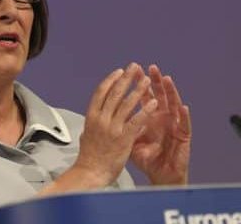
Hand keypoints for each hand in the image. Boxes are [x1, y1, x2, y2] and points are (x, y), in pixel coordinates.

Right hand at [73, 63, 157, 187]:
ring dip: (138, 90)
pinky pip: (137, 120)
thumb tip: (90, 120)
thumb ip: (91, 126)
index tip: (119, 72)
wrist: (90, 172)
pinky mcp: (123, 138)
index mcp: (91, 116)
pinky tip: (153, 103)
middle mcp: (101, 119)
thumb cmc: (89, 157)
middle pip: (115, 93)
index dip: (111, 80)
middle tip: (135, 67)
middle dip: (126, 79)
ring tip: (147, 80)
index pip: (101, 92)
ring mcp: (112, 128)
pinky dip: (145, 110)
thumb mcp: (86, 135)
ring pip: (127, 103)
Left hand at [130, 64, 191, 184]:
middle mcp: (162, 118)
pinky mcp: (183, 137)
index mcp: (149, 117)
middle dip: (154, 81)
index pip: (143, 97)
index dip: (138, 84)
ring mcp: (173, 125)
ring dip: (171, 92)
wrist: (160, 175)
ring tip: (167, 79)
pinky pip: (184, 125)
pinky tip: (183, 107)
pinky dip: (184, 116)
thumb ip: (124, 126)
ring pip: (173, 105)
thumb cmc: (148, 158)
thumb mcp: (131, 140)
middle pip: (159, 95)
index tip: (131, 71)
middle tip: (150, 67)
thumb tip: (107, 115)